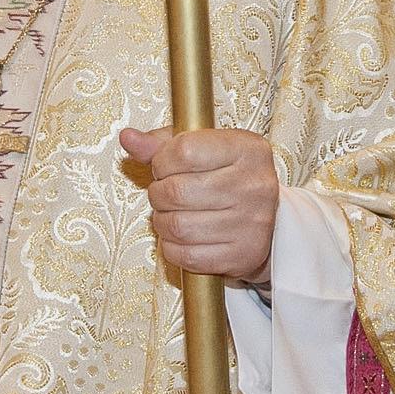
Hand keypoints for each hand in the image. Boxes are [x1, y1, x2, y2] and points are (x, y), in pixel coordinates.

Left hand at [119, 127, 278, 285]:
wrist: (266, 221)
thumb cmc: (227, 178)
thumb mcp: (203, 148)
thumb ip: (163, 144)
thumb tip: (128, 138)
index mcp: (247, 149)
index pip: (184, 150)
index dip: (162, 161)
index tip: (166, 167)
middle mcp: (255, 185)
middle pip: (176, 191)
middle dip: (159, 194)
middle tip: (165, 194)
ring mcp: (251, 223)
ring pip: (178, 226)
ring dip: (162, 222)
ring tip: (172, 214)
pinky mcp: (242, 255)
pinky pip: (186, 255)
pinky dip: (172, 247)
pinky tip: (182, 236)